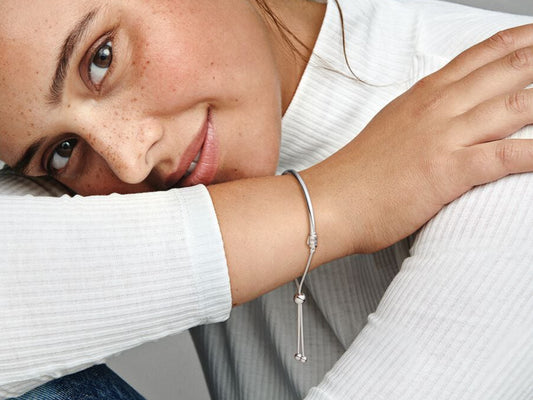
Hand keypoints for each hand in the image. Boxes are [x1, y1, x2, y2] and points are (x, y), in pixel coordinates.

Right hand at [303, 24, 532, 253]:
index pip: (483, 54)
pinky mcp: (447, 170)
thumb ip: (426, 112)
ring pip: (516, 106)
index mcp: (426, 93)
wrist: (332, 200)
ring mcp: (443, 136)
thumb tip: (452, 112)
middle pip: (508, 71)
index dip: (522, 41)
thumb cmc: (361, 171)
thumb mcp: (394, 125)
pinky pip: (506, 156)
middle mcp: (439, 106)